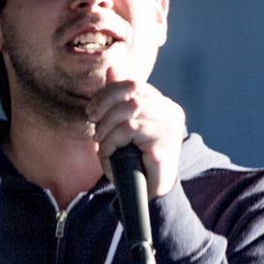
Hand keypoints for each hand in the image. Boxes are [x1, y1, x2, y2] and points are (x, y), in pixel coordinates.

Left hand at [87, 65, 185, 197]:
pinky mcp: (163, 145)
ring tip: (100, 141)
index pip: (134, 84)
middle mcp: (171, 112)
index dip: (108, 92)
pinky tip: (108, 151)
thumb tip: (112, 69)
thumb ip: (120, 99)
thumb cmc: (135, 160)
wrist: (147, 195)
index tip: (92, 110)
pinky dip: (112, 140)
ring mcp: (169, 128)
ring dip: (106, 126)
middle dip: (105, 105)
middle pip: (132, 93)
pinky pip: (130, 130)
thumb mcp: (124, 126)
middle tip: (92, 123)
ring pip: (129, 111)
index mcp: (163, 105)